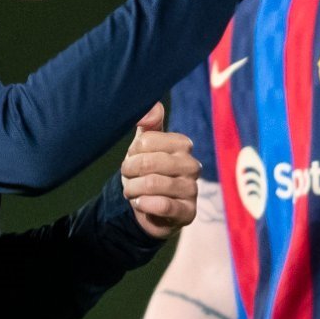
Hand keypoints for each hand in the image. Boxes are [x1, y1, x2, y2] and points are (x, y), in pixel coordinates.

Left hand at [116, 107, 199, 238]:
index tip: (132, 158)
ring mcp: (192, 189)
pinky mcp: (188, 212)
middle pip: (149, 163)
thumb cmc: (147, 171)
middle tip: (127, 177)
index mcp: (182, 144)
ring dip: (133, 189)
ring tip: (131, 192)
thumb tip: (152, 107)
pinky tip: (140, 203)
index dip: (132, 152)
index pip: (146, 142)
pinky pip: (163, 205)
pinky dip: (144, 204)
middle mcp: (192, 165)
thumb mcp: (144, 145)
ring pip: (153, 184)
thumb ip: (148, 122)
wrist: (150, 207)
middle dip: (129, 172)